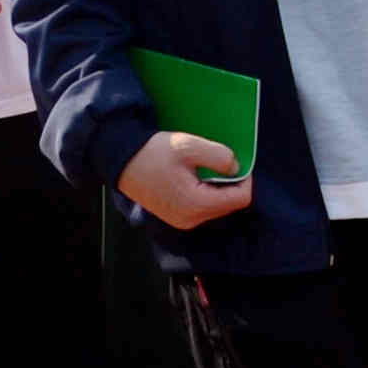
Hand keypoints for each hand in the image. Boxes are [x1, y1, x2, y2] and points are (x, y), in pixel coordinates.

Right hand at [118, 129, 251, 229]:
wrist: (122, 160)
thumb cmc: (154, 152)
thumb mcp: (190, 146)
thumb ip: (219, 156)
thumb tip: (236, 168)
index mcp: (196, 204)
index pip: (239, 199)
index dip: (245, 180)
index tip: (238, 162)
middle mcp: (191, 219)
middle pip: (229, 205)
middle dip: (231, 184)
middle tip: (222, 162)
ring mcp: (182, 221)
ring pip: (216, 207)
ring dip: (218, 189)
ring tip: (207, 168)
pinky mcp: (175, 217)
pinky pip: (201, 208)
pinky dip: (205, 193)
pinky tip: (196, 177)